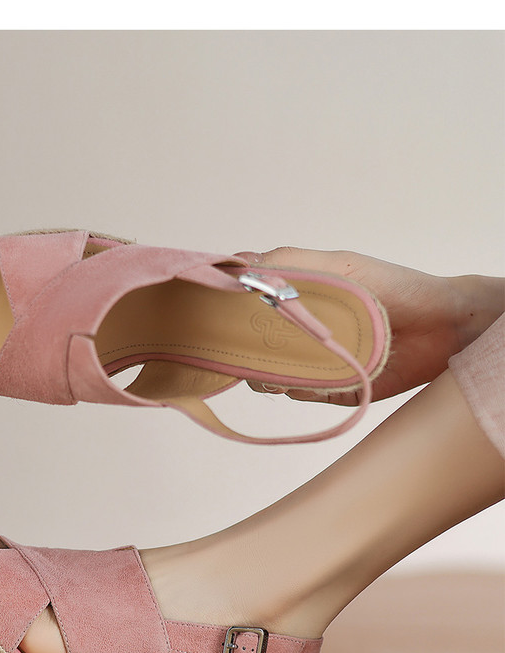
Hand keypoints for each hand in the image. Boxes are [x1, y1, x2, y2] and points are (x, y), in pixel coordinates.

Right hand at [239, 247, 504, 402]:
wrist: (440, 327)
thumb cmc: (390, 287)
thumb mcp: (336, 264)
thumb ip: (287, 260)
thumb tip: (236, 268)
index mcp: (291, 300)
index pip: (241, 306)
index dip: (222, 310)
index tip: (212, 310)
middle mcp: (294, 334)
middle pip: (245, 345)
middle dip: (238, 345)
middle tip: (242, 339)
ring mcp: (308, 364)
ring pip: (265, 374)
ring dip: (268, 367)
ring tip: (291, 354)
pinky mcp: (326, 389)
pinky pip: (298, 392)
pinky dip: (301, 384)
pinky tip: (319, 371)